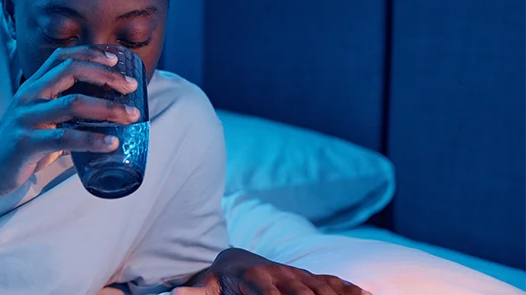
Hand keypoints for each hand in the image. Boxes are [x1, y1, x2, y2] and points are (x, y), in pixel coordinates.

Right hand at [0, 45, 140, 197]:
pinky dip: (92, 140)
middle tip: (132, 87)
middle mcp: (29, 96)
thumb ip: (64, 111)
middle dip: (106, 76)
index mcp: (33, 86)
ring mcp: (26, 119)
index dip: (90, 53)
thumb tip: (105, 111)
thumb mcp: (39, 117)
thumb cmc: (18, 143)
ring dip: (108, 108)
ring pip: (73, 104)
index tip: (116, 58)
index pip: (62, 57)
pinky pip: (65, 139)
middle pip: (71, 71)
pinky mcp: (26, 144)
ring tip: (132, 115)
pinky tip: (112, 142)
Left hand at [174, 248, 369, 294]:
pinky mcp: (312, 277)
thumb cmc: (221, 278)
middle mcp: (283, 274)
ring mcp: (300, 275)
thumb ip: (196, 292)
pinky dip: (354, 289)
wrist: (233, 257)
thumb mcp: (207, 286)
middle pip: (304, 293)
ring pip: (324, 287)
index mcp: (257, 280)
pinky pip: (336, 282)